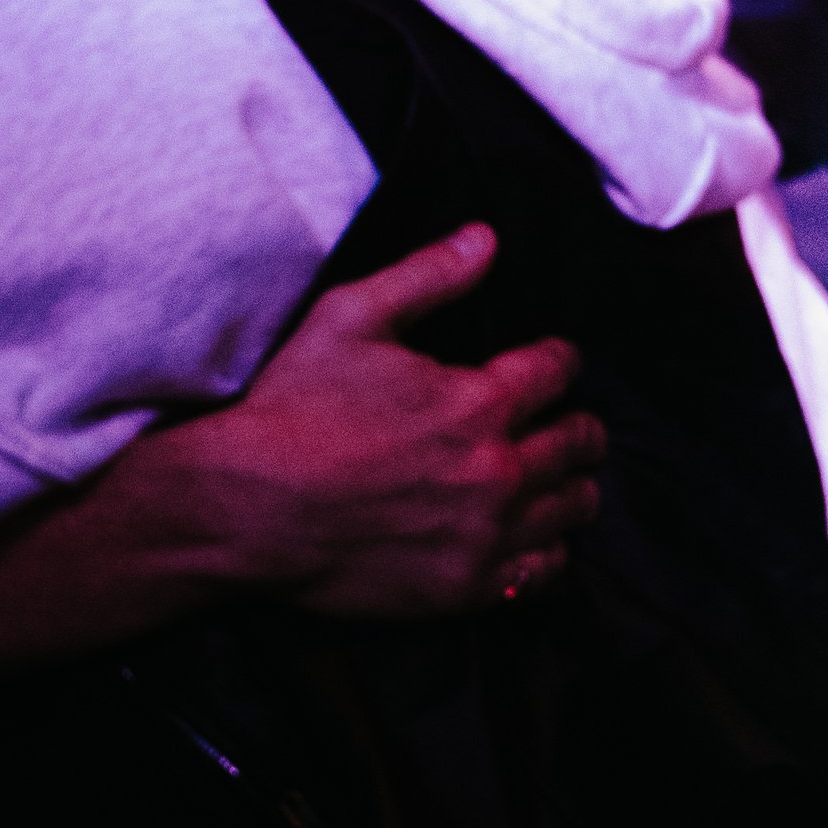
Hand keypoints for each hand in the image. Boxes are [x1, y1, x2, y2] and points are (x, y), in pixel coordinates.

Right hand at [186, 222, 605, 614]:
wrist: (247, 509)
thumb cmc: (292, 411)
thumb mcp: (351, 317)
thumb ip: (427, 275)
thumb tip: (486, 238)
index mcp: (478, 401)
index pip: (559, 371)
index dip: (560, 360)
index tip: (553, 363)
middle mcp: (497, 470)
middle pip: (580, 443)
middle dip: (580, 425)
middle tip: (570, 424)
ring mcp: (485, 535)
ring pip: (573, 508)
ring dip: (572, 486)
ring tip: (558, 479)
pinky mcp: (466, 588)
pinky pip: (544, 571)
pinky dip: (548, 549)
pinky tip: (532, 535)